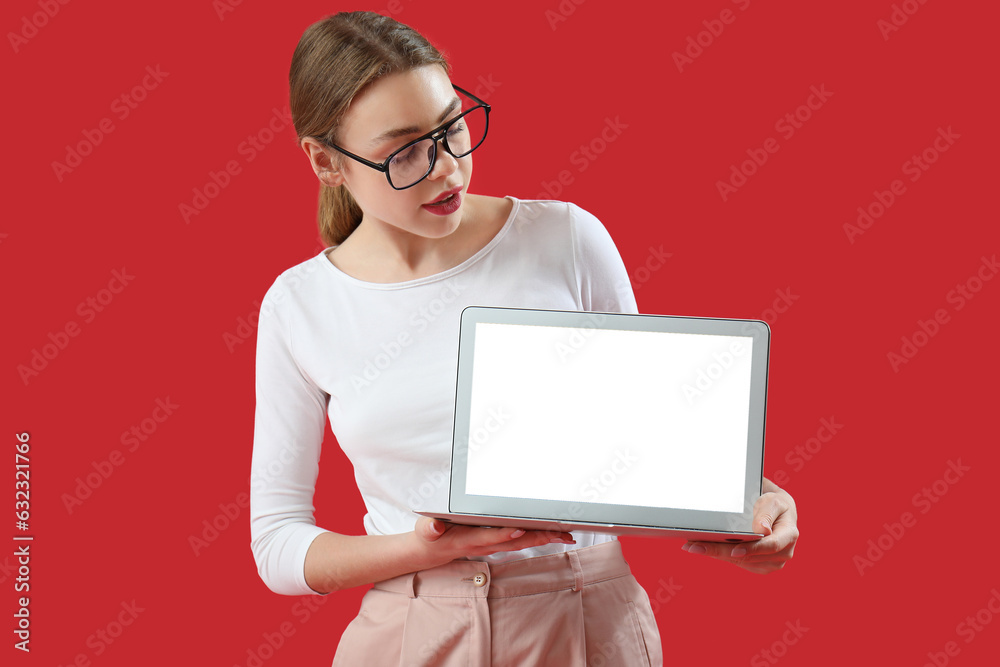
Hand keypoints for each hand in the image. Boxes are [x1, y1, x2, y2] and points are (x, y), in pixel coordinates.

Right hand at [411, 516, 575, 568]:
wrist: (432, 550)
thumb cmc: (429, 536)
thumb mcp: (424, 530)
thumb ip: (429, 528)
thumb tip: (434, 528)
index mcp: (469, 539)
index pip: (491, 537)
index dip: (505, 534)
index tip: (521, 529)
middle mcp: (485, 545)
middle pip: (515, 542)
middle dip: (538, 538)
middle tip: (561, 533)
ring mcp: (493, 545)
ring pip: (522, 543)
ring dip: (544, 539)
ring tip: (566, 534)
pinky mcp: (497, 542)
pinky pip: (521, 541)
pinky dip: (538, 537)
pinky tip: (554, 534)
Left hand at [681, 477, 797, 573]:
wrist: (777, 511)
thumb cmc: (775, 502)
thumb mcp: (774, 500)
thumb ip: (767, 513)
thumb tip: (763, 530)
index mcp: (789, 536)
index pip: (769, 545)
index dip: (750, 549)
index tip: (733, 550)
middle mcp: (783, 553)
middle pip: (748, 556)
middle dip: (720, 551)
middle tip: (695, 546)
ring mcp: (771, 562)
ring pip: (739, 561)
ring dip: (715, 554)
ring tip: (693, 546)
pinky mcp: (759, 565)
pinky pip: (737, 562)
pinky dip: (720, 555)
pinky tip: (703, 548)